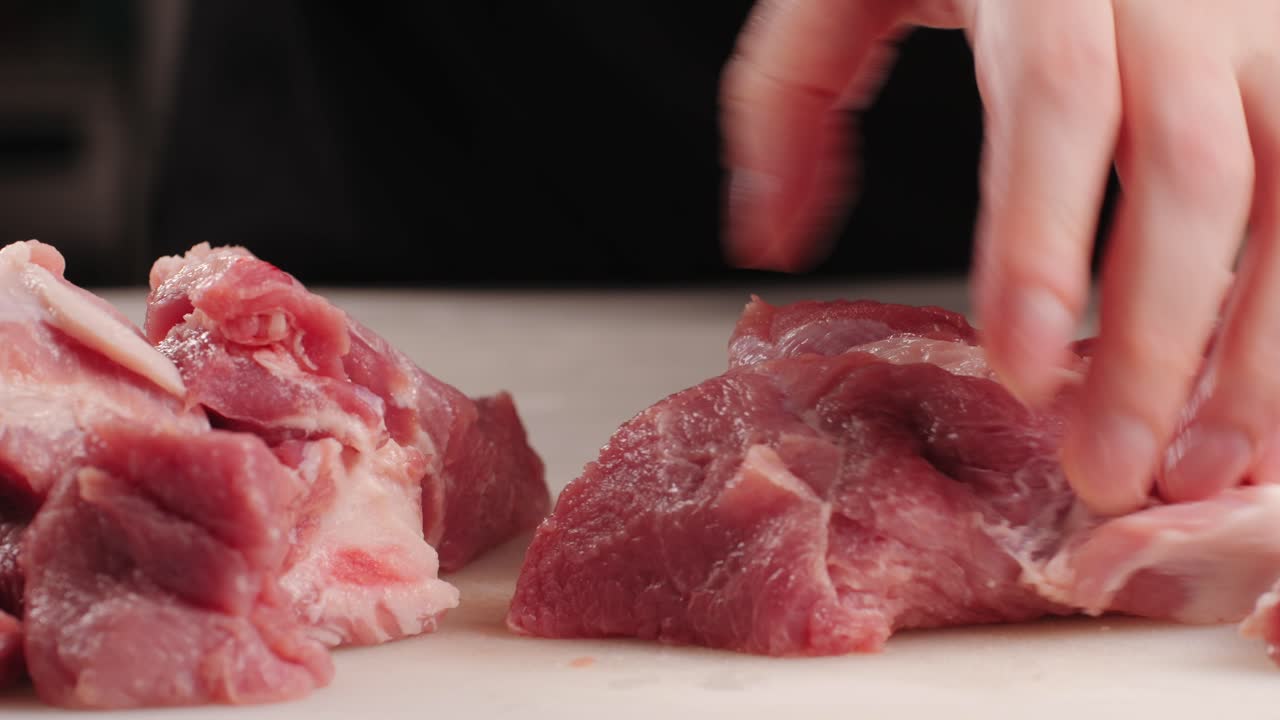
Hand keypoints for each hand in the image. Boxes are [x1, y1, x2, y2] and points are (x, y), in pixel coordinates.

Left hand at [721, 0, 1279, 514]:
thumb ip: (791, 96)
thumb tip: (772, 241)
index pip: (1053, 102)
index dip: (1041, 241)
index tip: (1021, 373)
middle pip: (1191, 171)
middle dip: (1154, 337)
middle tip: (1105, 470)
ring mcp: (1272, 20)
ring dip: (1262, 345)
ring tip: (1208, 468)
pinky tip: (1264, 404)